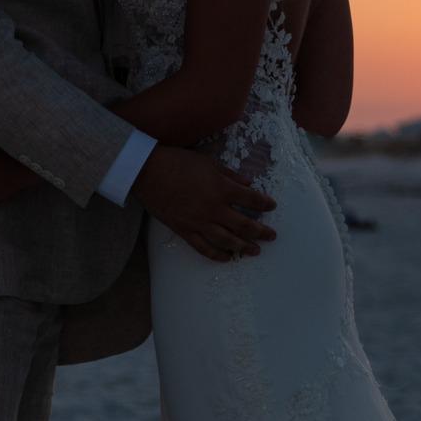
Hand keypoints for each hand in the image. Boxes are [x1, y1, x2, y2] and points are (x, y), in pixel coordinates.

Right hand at [131, 145, 276, 262]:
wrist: (148, 172)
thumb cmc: (179, 162)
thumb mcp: (209, 163)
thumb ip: (231, 175)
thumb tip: (249, 183)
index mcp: (222, 189)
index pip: (251, 199)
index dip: (264, 204)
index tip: (271, 206)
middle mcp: (214, 209)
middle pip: (244, 225)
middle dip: (261, 232)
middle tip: (272, 236)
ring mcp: (199, 223)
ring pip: (227, 241)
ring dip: (244, 247)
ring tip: (256, 251)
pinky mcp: (185, 231)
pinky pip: (204, 248)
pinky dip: (217, 255)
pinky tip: (227, 258)